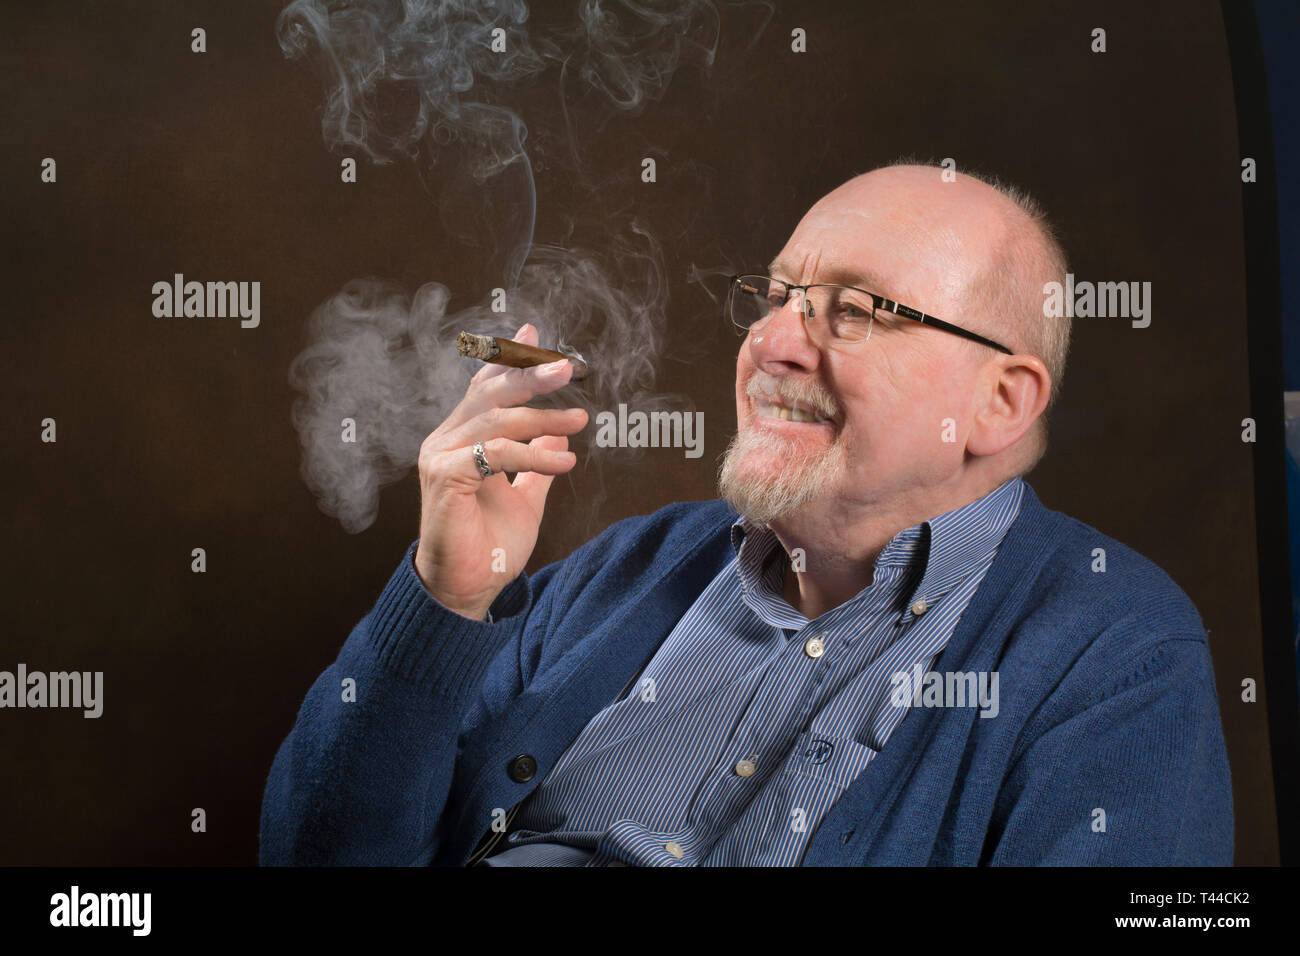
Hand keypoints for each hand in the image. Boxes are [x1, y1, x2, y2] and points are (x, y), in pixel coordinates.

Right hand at [413, 323, 587, 619]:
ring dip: (544, 419)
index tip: (533, 334)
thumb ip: (537, 464)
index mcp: (461, 438)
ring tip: (580, 422)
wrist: (468, 588)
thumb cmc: (490, 547)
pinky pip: (496, 454)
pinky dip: (533, 456)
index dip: (508, 360)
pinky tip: (564, 465)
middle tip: (568, 367)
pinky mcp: (446, 476)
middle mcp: (446, 440)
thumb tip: (560, 436)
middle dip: (529, 374)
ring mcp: (441, 456)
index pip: (485, 388)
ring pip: (497, 421)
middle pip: (490, 393)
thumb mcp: (525, 498)